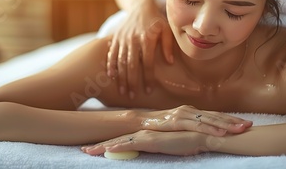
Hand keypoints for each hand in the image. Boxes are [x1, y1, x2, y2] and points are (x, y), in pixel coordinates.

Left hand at [82, 130, 209, 155]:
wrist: (202, 135)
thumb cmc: (188, 140)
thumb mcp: (170, 144)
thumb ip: (159, 145)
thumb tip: (152, 149)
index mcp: (146, 134)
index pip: (123, 139)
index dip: (109, 144)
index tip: (94, 148)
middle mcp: (143, 133)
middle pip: (117, 140)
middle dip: (99, 145)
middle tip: (83, 150)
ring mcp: (147, 136)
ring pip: (120, 142)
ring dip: (103, 147)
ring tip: (87, 151)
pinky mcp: (152, 141)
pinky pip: (131, 145)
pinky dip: (118, 148)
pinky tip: (107, 151)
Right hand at [107, 2, 173, 97]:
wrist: (141, 7)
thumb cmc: (157, 21)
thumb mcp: (167, 30)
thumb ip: (169, 46)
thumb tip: (169, 62)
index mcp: (147, 38)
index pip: (148, 62)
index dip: (148, 77)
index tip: (149, 90)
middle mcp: (133, 39)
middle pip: (131, 64)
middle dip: (132, 82)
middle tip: (132, 96)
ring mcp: (123, 39)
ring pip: (120, 61)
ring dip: (121, 77)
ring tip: (122, 91)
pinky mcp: (116, 38)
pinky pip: (111, 53)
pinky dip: (110, 65)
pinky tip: (110, 76)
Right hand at [140, 105, 251, 135]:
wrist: (142, 122)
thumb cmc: (161, 125)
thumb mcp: (180, 125)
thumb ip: (192, 127)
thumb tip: (205, 134)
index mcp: (193, 112)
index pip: (216, 115)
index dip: (231, 119)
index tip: (246, 123)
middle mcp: (191, 111)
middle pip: (217, 116)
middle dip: (234, 121)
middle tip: (249, 125)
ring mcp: (185, 114)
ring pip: (210, 120)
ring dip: (226, 125)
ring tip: (239, 129)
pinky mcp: (178, 121)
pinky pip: (197, 125)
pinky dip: (210, 128)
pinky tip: (220, 131)